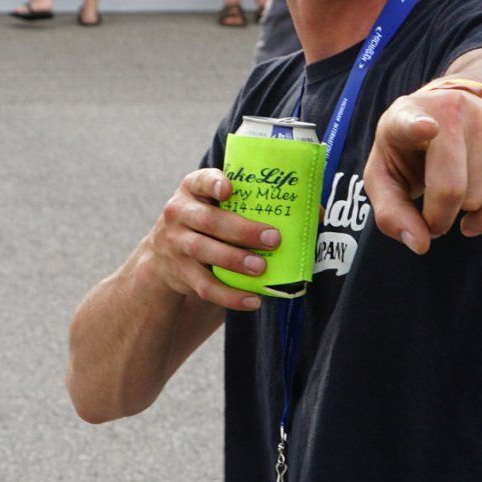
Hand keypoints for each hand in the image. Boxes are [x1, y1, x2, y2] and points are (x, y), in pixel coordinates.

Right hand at [147, 169, 280, 311]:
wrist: (166, 254)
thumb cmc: (208, 222)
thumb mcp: (217, 205)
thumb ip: (251, 202)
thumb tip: (315, 213)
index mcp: (193, 189)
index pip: (200, 181)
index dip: (213, 183)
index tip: (229, 189)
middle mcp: (179, 213)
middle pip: (209, 220)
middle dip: (242, 230)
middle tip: (272, 238)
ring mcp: (176, 243)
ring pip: (203, 251)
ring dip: (234, 260)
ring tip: (260, 268)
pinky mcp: (180, 272)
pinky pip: (205, 286)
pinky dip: (229, 296)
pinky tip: (252, 300)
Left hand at [364, 88, 481, 254]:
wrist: (446, 120)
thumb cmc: (408, 154)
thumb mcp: (385, 179)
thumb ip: (391, 214)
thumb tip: (421, 243)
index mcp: (404, 115)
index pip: (409, 121)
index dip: (417, 127)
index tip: (426, 128)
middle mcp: (448, 108)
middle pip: (450, 188)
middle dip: (438, 219)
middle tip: (430, 216)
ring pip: (477, 197)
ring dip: (461, 213)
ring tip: (450, 198)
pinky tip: (472, 215)